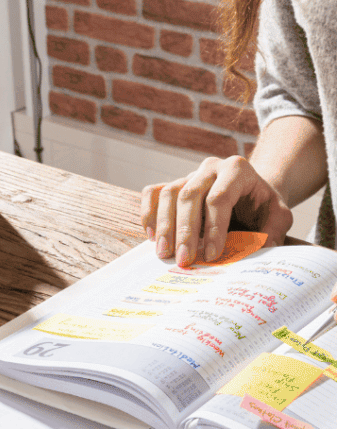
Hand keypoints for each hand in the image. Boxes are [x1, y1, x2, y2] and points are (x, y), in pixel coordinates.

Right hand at [141, 155, 292, 266]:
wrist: (252, 193)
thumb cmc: (263, 206)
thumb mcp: (279, 216)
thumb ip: (273, 232)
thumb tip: (260, 252)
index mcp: (237, 170)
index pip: (219, 198)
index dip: (214, 228)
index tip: (213, 256)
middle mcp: (210, 167)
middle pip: (189, 195)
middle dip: (185, 231)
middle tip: (184, 260)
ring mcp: (189, 174)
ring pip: (168, 194)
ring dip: (164, 226)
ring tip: (164, 253)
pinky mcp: (175, 184)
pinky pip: (153, 193)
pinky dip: (148, 213)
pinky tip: (152, 236)